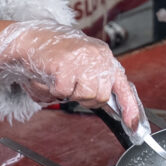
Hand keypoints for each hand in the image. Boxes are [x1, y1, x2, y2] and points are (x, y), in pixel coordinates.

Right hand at [0, 20, 141, 128]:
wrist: (30, 40)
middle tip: (70, 83)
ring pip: (83, 96)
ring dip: (68, 93)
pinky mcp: (64, 66)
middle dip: (85, 97)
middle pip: (101, 96)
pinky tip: (49, 76)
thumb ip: (97, 81)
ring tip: (59, 77)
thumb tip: (112, 104)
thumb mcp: (82, 64)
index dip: (129, 108)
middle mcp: (97, 56)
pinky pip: (63, 92)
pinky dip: (52, 89)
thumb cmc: (54, 55)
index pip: (123, 86)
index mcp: (103, 56)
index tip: (134, 126)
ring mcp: (81, 60)